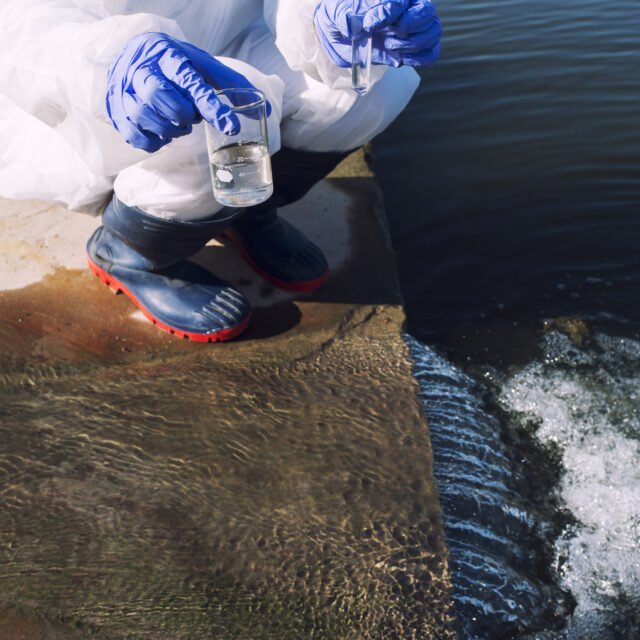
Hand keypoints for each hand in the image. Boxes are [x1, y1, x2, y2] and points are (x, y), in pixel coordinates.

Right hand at [106, 32, 269, 151]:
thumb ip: (232, 86)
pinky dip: (154, 141)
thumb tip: (266, 112)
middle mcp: (142, 71)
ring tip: (180, 125)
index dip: (213, 108)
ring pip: (145, 117)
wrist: (131, 55)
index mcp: (169, 57)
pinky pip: (135, 135)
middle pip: (160, 97)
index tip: (232, 127)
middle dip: (182, 115)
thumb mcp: (202, 66)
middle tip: (190, 118)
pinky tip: (163, 135)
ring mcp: (125, 92)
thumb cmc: (174, 64)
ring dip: (170, 130)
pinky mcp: (117, 112)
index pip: (192, 84)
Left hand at [314, 0, 441, 68]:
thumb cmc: (340, 18)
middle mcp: (407, 8)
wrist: (340, 37)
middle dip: (409, 25)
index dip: (389, 12)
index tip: (369, 24)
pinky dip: (421, 58)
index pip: (400, 0)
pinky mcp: (412, 49)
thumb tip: (350, 23)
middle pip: (427, 12)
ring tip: (390, 46)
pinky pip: (432, 52)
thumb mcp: (334, 14)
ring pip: (433, 31)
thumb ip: (342, 16)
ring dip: (413, 43)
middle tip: (388, 36)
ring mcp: (413, 29)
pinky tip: (403, 58)